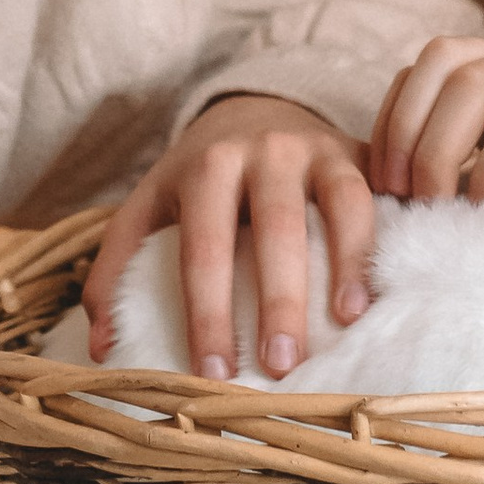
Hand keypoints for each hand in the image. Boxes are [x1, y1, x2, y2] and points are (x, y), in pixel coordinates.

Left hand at [82, 93, 375, 381]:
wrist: (253, 110)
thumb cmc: (197, 181)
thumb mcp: (147, 208)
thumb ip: (118, 269)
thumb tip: (103, 347)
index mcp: (205, 167)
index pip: (204, 247)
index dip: (208, 312)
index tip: (213, 373)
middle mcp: (264, 151)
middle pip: (275, 228)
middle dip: (278, 299)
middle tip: (280, 365)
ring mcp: (316, 149)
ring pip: (339, 205)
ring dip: (345, 264)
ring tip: (347, 323)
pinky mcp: (357, 154)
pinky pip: (376, 196)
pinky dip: (379, 242)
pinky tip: (380, 291)